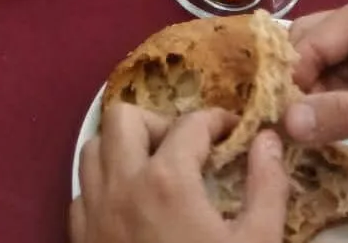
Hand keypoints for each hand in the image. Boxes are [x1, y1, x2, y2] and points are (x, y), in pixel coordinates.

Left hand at [70, 104, 287, 242]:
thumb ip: (267, 187)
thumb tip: (268, 140)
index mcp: (167, 180)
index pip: (190, 124)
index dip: (216, 120)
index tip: (233, 130)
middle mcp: (121, 185)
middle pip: (123, 117)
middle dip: (157, 123)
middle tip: (186, 149)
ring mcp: (94, 212)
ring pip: (93, 148)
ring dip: (122, 147)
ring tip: (155, 169)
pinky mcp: (79, 240)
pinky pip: (81, 191)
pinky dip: (103, 185)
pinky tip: (130, 205)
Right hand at [284, 0, 347, 149]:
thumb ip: (345, 113)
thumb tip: (284, 123)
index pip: (308, 43)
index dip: (293, 80)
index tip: (280, 120)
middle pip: (308, 53)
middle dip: (310, 91)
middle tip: (313, 127)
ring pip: (321, 76)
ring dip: (328, 106)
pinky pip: (338, 91)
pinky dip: (344, 114)